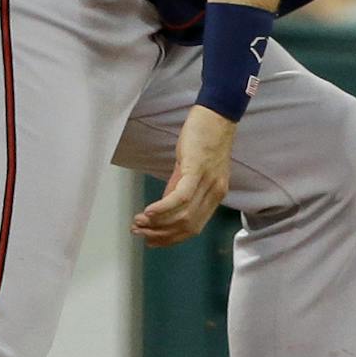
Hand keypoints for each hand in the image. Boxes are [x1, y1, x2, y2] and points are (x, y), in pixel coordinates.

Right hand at [134, 105, 234, 246]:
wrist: (217, 115)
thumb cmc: (204, 139)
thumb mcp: (192, 169)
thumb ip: (179, 189)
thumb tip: (162, 209)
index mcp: (216, 196)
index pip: (194, 228)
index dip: (170, 239)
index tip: (151, 241)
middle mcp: (215, 193)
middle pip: (188, 227)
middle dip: (160, 235)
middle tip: (139, 233)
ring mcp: (208, 183)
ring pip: (184, 216)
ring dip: (158, 224)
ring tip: (138, 224)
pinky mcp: (197, 170)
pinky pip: (181, 197)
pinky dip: (163, 209)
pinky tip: (148, 212)